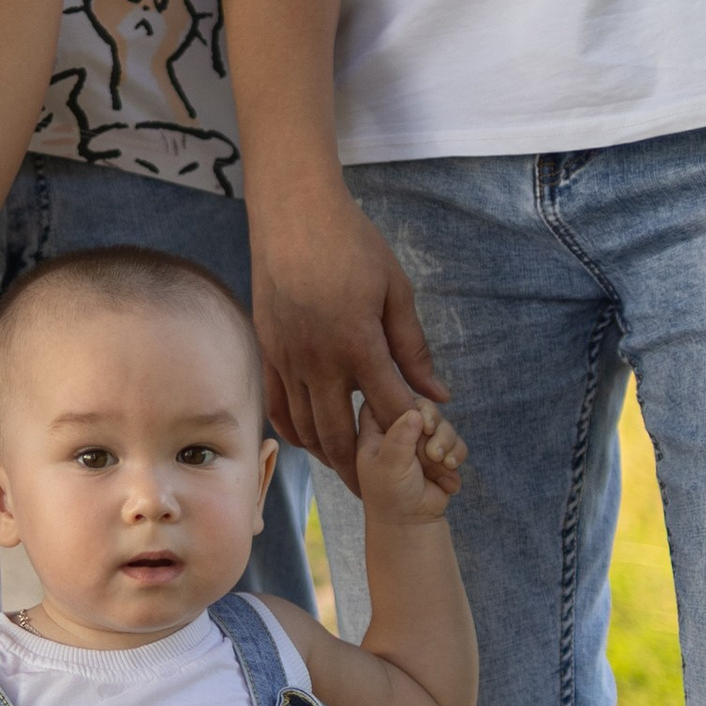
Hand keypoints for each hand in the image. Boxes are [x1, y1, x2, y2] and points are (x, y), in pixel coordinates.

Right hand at [254, 181, 447, 488]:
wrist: (293, 214)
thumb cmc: (352, 244)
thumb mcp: (396, 291)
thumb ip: (413, 348)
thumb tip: (438, 394)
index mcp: (357, 343)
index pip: (390, 408)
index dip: (412, 438)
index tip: (428, 457)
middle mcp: (317, 359)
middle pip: (341, 434)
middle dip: (366, 469)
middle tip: (385, 491)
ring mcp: (287, 358)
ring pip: (306, 428)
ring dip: (330, 457)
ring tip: (352, 473)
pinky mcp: (267, 351)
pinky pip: (279, 407)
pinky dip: (297, 432)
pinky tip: (314, 441)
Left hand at [356, 397, 466, 524]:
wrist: (411, 523)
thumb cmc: (390, 495)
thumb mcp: (388, 464)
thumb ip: (399, 437)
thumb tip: (415, 412)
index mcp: (375, 430)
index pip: (385, 397)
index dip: (400, 400)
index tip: (413, 416)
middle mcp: (399, 432)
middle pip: (421, 406)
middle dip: (432, 421)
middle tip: (430, 437)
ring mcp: (421, 442)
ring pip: (443, 424)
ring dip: (446, 441)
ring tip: (440, 462)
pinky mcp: (442, 454)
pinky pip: (457, 443)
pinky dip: (456, 455)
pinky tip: (449, 471)